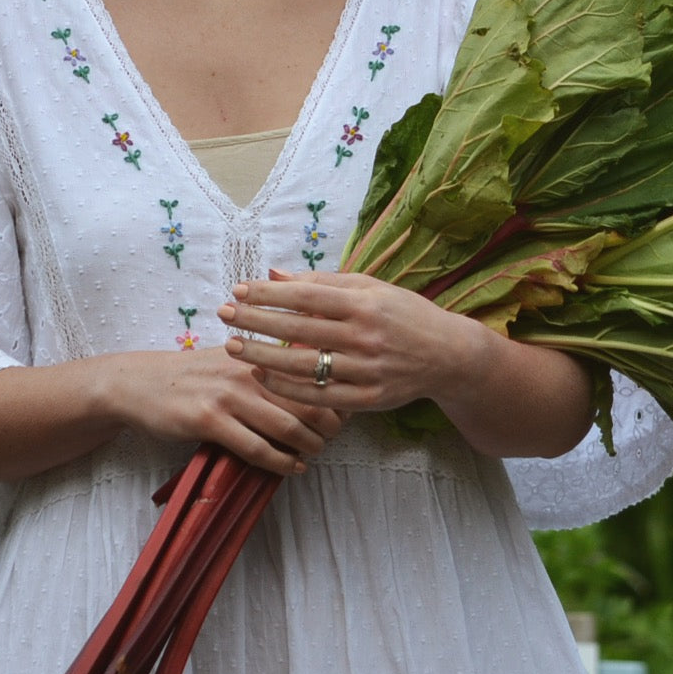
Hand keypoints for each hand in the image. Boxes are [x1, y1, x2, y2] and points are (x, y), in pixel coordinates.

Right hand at [104, 343, 341, 475]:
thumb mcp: (232, 357)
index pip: (311, 371)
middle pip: (309, 400)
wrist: (141, 384)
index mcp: (257, 351)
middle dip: (330, 425)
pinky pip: (257, 448)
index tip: (346, 412)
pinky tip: (292, 468)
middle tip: (333, 439)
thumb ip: (269, 363)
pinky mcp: (210, 420)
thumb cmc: (192, 374)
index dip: (336, 395)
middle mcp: (248, 369)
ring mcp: (229, 395)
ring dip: (309, 446)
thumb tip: (314, 380)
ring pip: (288, 426)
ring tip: (314, 454)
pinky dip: (281, 463)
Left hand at [217, 268, 595, 456]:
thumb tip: (274, 274)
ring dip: (262, 356)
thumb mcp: (370, 288)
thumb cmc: (403, 314)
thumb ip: (321, 282)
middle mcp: (365, 337)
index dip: (268, 294)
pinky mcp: (367, 399)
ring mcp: (366, 371)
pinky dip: (287, 387)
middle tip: (223, 314)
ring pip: (303, 366)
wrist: (449, 355)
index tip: (239, 290)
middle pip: (298, 329)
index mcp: (364, 303)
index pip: (305, 297)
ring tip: (233, 346)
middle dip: (255, 321)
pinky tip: (262, 375)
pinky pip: (318, 396)